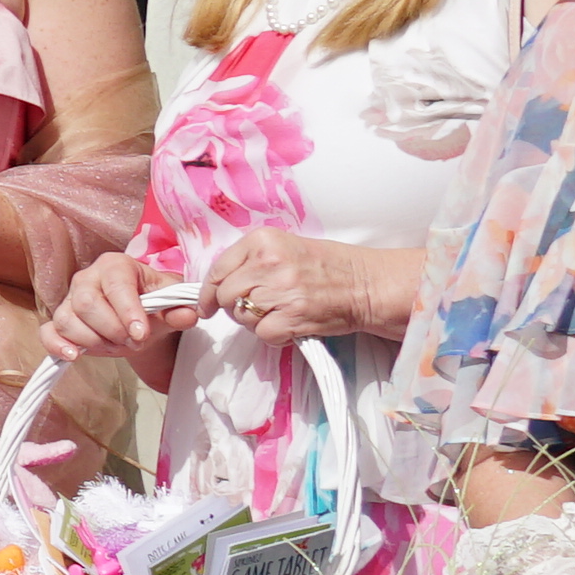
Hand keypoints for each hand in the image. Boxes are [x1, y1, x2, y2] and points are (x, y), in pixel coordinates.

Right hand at [43, 248, 180, 366]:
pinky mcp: (58, 321)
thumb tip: (188, 315)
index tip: (141, 334)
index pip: (115, 285)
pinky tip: (74, 356)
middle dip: (111, 330)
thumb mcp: (171, 303)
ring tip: (117, 348)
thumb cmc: (152, 303)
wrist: (139, 317)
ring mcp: (69, 300)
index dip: (127, 311)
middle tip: (134, 343)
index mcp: (115, 266)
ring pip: (68, 320)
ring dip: (94, 342)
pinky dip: (58, 346)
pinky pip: (49, 332)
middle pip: (86, 303)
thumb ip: (180, 309)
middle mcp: (87, 278)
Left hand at [185, 230, 406, 346]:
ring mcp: (280, 290)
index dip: (207, 292)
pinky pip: (262, 334)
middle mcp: (268, 262)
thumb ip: (251, 261)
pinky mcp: (292, 317)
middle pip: (225, 295)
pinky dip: (273, 335)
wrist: (367, 284)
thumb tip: (217, 284)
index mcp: (263, 240)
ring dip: (254, 321)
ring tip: (278, 313)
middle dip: (234, 307)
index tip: (207, 304)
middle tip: (256, 308)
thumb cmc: (328, 266)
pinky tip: (289, 325)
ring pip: (241, 316)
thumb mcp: (285, 248)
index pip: (218, 269)